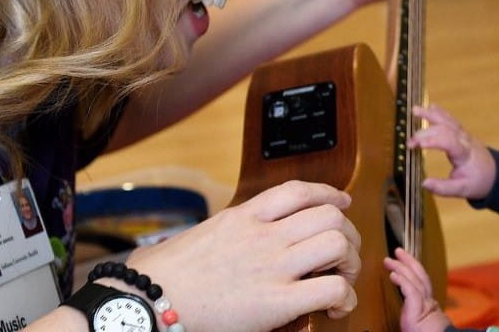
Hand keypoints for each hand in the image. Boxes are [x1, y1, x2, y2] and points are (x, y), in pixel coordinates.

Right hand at [125, 181, 361, 331]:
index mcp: (243, 217)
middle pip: (330, 216)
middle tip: (343, 256)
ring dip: (350, 264)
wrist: (147, 299)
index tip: (340, 204)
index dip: (330, 195)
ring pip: (339, 245)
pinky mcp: (277, 301)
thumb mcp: (200, 236)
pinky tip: (333, 308)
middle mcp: (263, 235)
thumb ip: (228, 232)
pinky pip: (333, 289)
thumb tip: (232, 237)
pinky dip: (344, 299)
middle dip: (347, 234)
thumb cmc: (163, 275)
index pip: (299, 191)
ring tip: (341, 280)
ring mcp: (272, 266)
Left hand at [385, 248, 452, 331]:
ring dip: (402, 268)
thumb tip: (397, 318)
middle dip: (409, 262)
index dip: (413, 270)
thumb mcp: (416, 326)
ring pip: (415, 281)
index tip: (401, 261)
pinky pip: (412, 292)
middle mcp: (430, 305)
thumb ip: (411, 318)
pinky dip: (403, 282)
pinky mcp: (420, 312)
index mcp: (429, 309)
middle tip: (398, 251)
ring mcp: (427, 308)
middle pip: (421, 277)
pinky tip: (393, 274)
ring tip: (389, 260)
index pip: (421, 284)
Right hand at [409, 105, 495, 199]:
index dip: (432, 141)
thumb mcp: (462, 190)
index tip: (416, 145)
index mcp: (464, 153)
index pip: (448, 142)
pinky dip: (439, 112)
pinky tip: (430, 107)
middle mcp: (464, 139)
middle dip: (425, 133)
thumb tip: (424, 183)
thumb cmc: (478, 181)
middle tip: (409, 142)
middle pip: (444, 130)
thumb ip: (443, 188)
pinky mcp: (461, 132)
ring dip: (430, 115)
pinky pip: (450, 119)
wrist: (494, 174)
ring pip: (447, 120)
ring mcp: (463, 133)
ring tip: (414, 111)